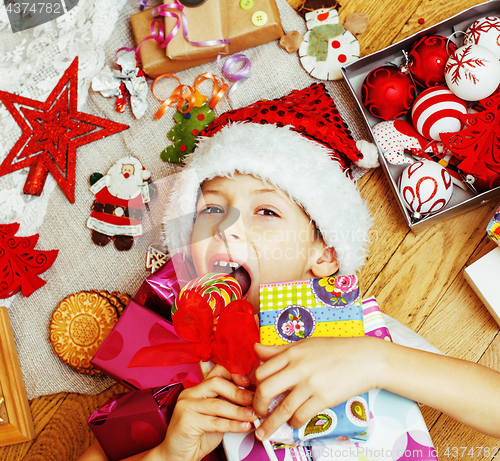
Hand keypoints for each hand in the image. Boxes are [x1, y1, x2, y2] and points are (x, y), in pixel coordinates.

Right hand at [153, 365, 256, 460]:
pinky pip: (214, 422)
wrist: (177, 456)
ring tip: (252, 415)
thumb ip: (227, 405)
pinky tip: (243, 426)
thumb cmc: (197, 436)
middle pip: (216, 383)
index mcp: (197, 389)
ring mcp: (186, 406)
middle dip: (238, 392)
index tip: (249, 384)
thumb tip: (250, 399)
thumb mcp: (216, 416)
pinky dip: (232, 424)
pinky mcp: (186, 421)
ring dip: (239, 411)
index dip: (234, 375)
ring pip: (217, 404)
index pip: (217, 372)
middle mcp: (190, 394)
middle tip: (254, 400)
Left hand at [252, 336, 381, 440]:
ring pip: (282, 409)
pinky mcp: (324, 398)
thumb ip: (278, 350)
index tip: (254, 392)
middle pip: (265, 390)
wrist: (365, 358)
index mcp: (292, 353)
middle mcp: (298, 368)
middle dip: (257, 406)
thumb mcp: (305, 344)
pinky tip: (293, 422)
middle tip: (256, 413)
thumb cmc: (335, 349)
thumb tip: (256, 349)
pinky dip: (294, 422)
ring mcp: (311, 384)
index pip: (262, 370)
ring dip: (271, 424)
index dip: (254, 385)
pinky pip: (301, 416)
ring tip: (264, 432)